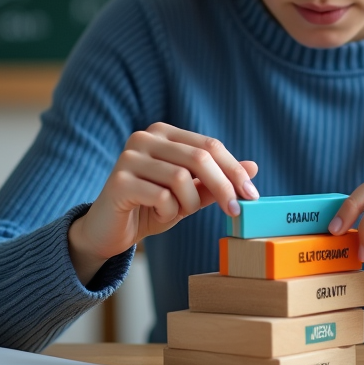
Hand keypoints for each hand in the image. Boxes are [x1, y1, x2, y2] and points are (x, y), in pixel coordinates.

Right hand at [68, 123, 258, 283]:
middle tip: (235, 211)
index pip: (210, 145)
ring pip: (182, 179)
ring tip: (176, 212)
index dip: (234, 170)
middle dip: (223, 187)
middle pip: (200, 158)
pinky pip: (162, 197)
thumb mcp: (190, 195)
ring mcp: (129, 157)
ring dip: (189, 204)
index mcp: (164, 133)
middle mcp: (145, 137)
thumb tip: (254, 166)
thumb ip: (216, 181)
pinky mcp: (119, 181)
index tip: (252, 195)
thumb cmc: (150, 208)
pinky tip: (156, 214)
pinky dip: (168, 212)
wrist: (109, 231)